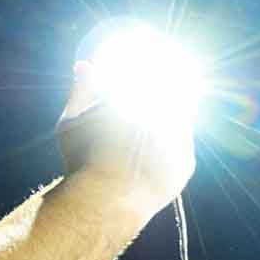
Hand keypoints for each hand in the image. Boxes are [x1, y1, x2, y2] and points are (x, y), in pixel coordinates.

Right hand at [54, 56, 197, 216]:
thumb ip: (81, 92)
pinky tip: (164, 139)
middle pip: (177, 92)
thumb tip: (83, 65)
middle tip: (159, 80)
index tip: (151, 57)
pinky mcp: (186, 164)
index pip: (158, 69)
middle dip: (169, 86)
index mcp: (140, 101)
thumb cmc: (83, 160)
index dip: (157, 60)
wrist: (107, 202)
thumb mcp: (73, 122)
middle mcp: (168, 118)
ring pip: (183, 118)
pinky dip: (175, 139)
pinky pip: (183, 144)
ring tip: (157, 113)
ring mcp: (181, 142)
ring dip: (175, 112)